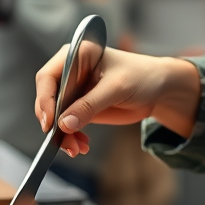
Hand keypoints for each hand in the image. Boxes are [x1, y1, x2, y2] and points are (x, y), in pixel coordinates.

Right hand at [35, 46, 200, 156]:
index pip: (47, 76)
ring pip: (56, 116)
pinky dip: (71, 137)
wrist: (159, 89)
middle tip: (62, 140)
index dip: (45, 99)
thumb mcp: (116, 88)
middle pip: (48, 98)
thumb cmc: (141, 76)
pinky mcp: (82, 107)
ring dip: (63, 135)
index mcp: (76, 55)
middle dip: (53, 122)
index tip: (50, 122)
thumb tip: (64, 124)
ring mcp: (76, 91)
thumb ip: (90, 105)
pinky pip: (68, 125)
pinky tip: (82, 145)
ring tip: (76, 149)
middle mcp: (71, 72)